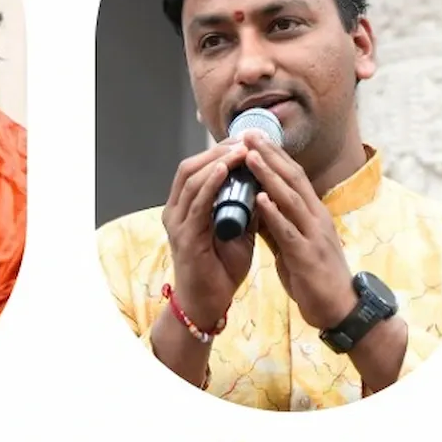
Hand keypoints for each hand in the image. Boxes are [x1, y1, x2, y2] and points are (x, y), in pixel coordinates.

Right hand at [162, 138, 256, 327]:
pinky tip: (224, 170)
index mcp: (187, 207)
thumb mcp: (238, 231)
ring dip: (217, 161)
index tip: (247, 139)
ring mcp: (177, 223)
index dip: (221, 150)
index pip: (198, 166)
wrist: (209, 303)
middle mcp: (176, 211)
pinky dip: (210, 183)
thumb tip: (265, 182)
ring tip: (240, 149)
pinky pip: (196, 203)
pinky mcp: (184, 237)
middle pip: (191, 166)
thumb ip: (246, 207)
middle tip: (246, 138)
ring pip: (191, 179)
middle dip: (219, 150)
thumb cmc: (221, 268)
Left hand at [242, 131, 356, 329]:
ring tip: (250, 156)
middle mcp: (316, 217)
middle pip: (293, 178)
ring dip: (269, 175)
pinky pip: (289, 230)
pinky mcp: (308, 255)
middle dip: (270, 154)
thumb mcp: (293, 245)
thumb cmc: (315, 277)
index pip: (294, 175)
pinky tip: (260, 199)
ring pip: (291, 198)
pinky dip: (274, 212)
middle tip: (249, 132)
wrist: (339, 308)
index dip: (274, 154)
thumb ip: (277, 224)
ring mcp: (314, 235)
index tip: (255, 136)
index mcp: (313, 213)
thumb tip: (256, 205)